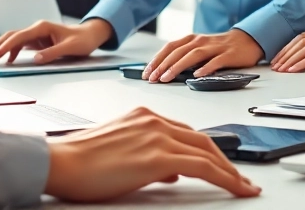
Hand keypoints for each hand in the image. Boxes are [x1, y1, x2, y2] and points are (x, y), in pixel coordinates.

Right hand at [0, 19, 111, 65]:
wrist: (90, 34)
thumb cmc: (82, 40)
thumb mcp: (70, 48)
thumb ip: (52, 53)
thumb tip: (35, 59)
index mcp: (41, 28)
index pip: (16, 38)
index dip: (1, 49)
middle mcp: (35, 29)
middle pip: (9, 37)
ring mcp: (35, 34)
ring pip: (11, 40)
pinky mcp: (37, 40)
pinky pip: (18, 45)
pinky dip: (9, 52)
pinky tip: (5, 60)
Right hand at [44, 107, 259, 201]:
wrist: (61, 162)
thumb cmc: (79, 161)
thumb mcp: (120, 152)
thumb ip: (148, 156)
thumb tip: (170, 172)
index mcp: (144, 116)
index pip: (186, 133)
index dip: (209, 150)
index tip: (222, 163)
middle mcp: (154, 120)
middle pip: (203, 140)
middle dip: (226, 160)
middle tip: (241, 178)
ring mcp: (157, 136)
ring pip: (208, 152)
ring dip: (230, 171)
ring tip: (244, 186)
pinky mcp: (158, 157)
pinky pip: (202, 167)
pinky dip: (225, 178)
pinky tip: (235, 188)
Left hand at [143, 29, 263, 82]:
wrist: (246, 40)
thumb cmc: (220, 48)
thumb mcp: (200, 50)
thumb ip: (185, 57)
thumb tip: (166, 72)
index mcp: (192, 40)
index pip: (169, 48)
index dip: (157, 59)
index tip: (146, 73)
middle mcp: (200, 41)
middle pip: (178, 52)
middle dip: (162, 65)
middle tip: (152, 78)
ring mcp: (214, 47)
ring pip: (192, 55)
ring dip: (177, 67)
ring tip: (166, 78)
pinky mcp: (228, 54)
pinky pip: (215, 61)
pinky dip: (206, 68)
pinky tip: (197, 76)